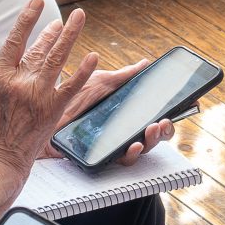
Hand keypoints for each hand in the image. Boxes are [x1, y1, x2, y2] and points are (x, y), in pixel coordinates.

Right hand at [0, 1, 99, 170]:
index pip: (15, 39)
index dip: (27, 18)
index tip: (37, 2)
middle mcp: (19, 81)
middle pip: (39, 47)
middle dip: (53, 31)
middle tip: (62, 19)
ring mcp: (38, 94)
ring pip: (57, 57)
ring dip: (70, 35)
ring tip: (80, 16)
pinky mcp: (53, 109)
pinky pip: (72, 85)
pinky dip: (83, 70)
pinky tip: (93, 55)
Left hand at [60, 59, 177, 166]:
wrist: (42, 110)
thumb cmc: (70, 97)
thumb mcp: (100, 82)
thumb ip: (124, 76)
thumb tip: (145, 63)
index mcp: (124, 115)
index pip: (152, 120)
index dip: (167, 118)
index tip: (181, 108)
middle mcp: (120, 132)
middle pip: (150, 137)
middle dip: (162, 132)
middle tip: (162, 122)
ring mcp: (110, 146)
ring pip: (139, 151)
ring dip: (151, 142)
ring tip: (151, 130)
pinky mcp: (98, 157)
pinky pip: (118, 161)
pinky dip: (130, 154)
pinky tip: (133, 145)